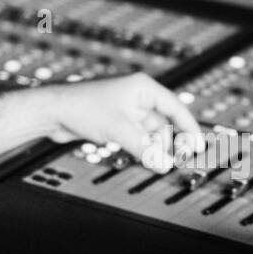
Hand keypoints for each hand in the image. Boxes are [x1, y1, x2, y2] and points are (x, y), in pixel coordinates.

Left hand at [45, 73, 204, 171]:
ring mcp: (127, 110)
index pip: (176, 108)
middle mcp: (137, 97)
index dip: (190, 128)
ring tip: (156, 163)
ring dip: (155, 148)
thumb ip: (145, 150)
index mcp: (143, 88)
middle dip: (170, 142)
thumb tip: (165, 165)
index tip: (198, 146)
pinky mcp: (117, 121)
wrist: (54, 112)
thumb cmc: (83, 108)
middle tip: (178, 160)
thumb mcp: (120, 130)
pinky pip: (138, 136)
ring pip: (151, 132)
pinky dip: (142, 148)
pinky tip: (143, 158)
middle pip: (165, 123)